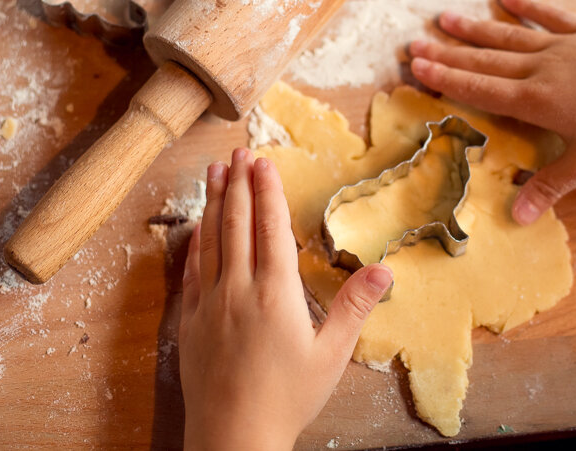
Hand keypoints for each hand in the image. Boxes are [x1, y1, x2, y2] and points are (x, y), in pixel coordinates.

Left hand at [179, 149, 393, 450]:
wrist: (234, 437)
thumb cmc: (288, 398)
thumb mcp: (331, 355)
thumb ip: (354, 307)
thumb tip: (384, 270)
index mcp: (276, 293)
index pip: (271, 228)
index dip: (268, 191)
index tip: (263, 161)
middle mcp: (239, 289)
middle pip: (238, 224)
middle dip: (239, 184)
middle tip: (236, 152)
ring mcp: (209, 304)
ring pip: (211, 240)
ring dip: (214, 203)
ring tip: (214, 172)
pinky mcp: (190, 322)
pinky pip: (192, 271)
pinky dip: (196, 243)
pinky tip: (198, 228)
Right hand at [409, 0, 575, 224]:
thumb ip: (550, 186)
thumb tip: (517, 219)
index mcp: (537, 100)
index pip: (481, 90)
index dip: (447, 79)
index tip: (418, 67)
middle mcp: (542, 68)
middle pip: (486, 61)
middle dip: (448, 54)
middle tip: (414, 43)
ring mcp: (564, 46)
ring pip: (510, 36)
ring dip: (476, 29)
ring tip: (445, 18)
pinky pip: (551, 17)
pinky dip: (528, 7)